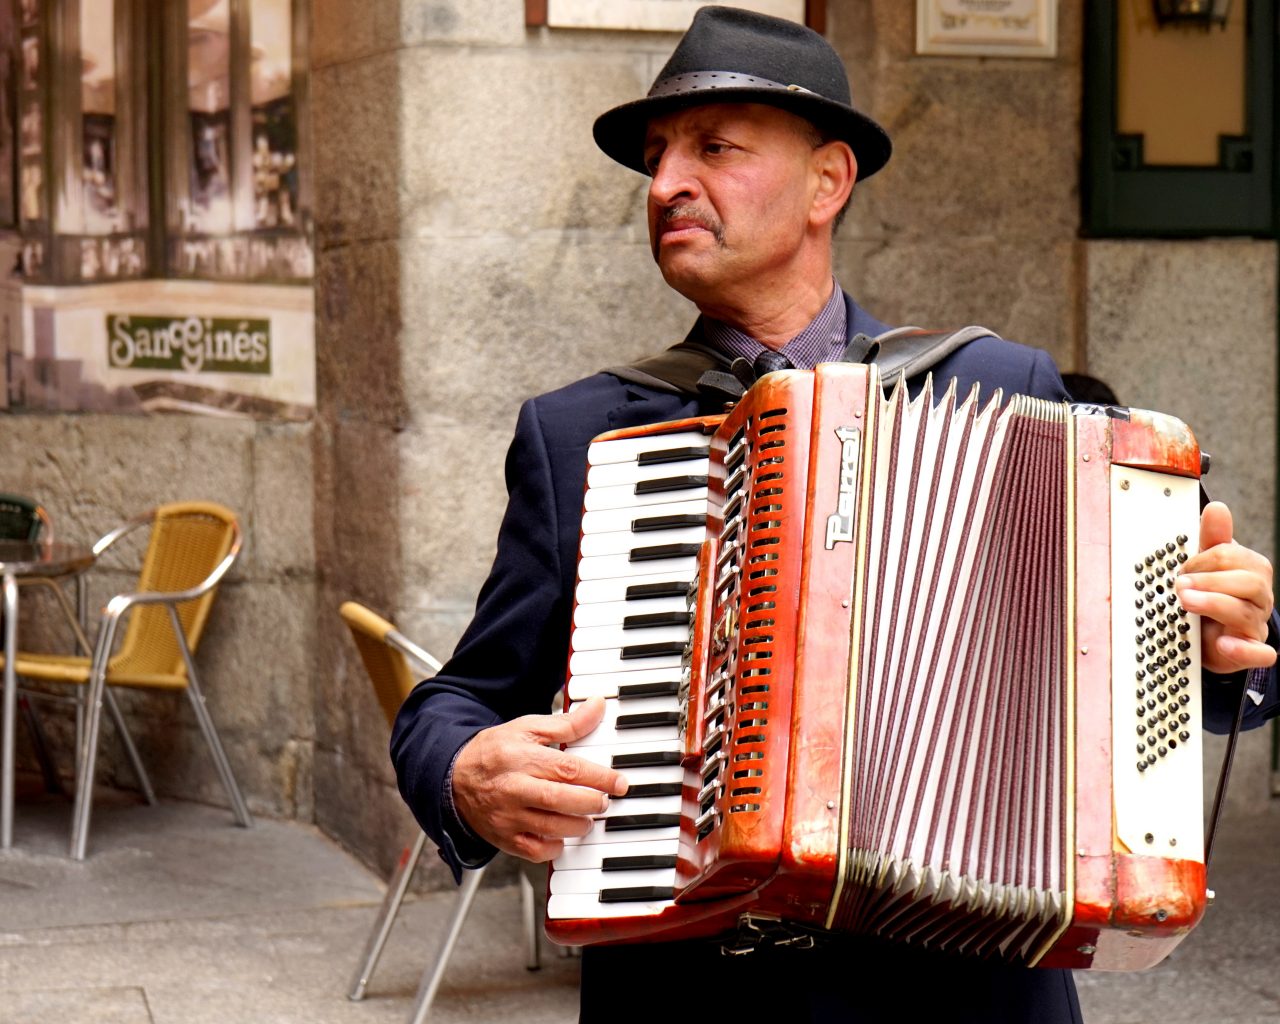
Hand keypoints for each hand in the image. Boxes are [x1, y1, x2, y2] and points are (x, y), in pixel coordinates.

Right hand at [451, 696, 628, 862]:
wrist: (453, 779)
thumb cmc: (494, 752)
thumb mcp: (528, 728)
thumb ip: (567, 723)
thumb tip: (598, 706)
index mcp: (522, 758)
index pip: (569, 769)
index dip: (600, 777)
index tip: (620, 782)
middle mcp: (514, 789)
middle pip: (562, 800)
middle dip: (592, 803)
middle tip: (604, 800)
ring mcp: (508, 817)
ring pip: (552, 829)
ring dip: (578, 825)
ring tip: (587, 815)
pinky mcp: (504, 839)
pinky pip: (536, 851)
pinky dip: (555, 846)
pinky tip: (562, 833)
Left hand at [1174, 501, 1275, 675]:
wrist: (1211, 634)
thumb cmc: (1212, 593)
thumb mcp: (1209, 564)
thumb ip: (1212, 538)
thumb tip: (1217, 509)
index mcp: (1251, 570)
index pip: (1233, 557)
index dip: (1202, 560)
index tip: (1181, 568)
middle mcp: (1258, 597)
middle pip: (1249, 584)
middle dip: (1210, 581)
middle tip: (1180, 584)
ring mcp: (1256, 624)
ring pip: (1245, 613)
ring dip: (1213, 605)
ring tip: (1186, 602)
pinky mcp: (1251, 650)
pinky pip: (1259, 653)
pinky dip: (1242, 649)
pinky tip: (1223, 643)